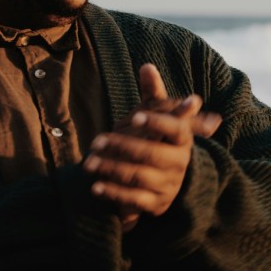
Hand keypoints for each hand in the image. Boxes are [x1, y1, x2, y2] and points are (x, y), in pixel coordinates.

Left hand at [83, 64, 221, 223]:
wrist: (169, 180)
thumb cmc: (159, 140)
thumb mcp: (158, 116)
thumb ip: (153, 93)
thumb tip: (147, 66)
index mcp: (182, 139)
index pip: (176, 130)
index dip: (157, 124)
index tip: (136, 117)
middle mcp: (179, 163)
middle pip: (152, 155)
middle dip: (122, 147)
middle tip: (96, 140)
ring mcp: (168, 185)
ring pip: (139, 177)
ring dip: (112, 169)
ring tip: (88, 162)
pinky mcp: (155, 204)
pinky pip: (135, 200)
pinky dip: (114, 193)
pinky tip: (95, 186)